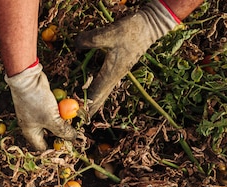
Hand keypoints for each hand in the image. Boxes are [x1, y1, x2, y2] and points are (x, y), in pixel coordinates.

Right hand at [6, 63, 75, 150]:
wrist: (27, 79)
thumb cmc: (35, 101)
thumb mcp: (52, 119)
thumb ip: (63, 131)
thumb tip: (73, 138)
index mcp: (31, 133)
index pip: (43, 147)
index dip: (55, 147)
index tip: (67, 144)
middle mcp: (33, 125)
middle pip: (50, 134)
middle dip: (62, 131)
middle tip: (73, 129)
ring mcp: (37, 113)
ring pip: (53, 121)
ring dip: (63, 118)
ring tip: (70, 114)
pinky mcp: (41, 103)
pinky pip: (53, 110)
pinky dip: (60, 108)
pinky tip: (65, 104)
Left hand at [75, 0, 178, 115]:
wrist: (150, 26)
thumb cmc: (132, 30)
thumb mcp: (110, 33)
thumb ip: (91, 39)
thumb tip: (75, 45)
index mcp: (112, 71)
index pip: (97, 93)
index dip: (87, 104)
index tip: (78, 116)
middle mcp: (115, 75)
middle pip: (101, 97)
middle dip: (91, 109)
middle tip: (81, 121)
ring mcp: (118, 72)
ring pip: (104, 91)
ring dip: (95, 102)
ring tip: (86, 112)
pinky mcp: (119, 67)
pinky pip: (106, 84)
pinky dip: (98, 91)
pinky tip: (93, 92)